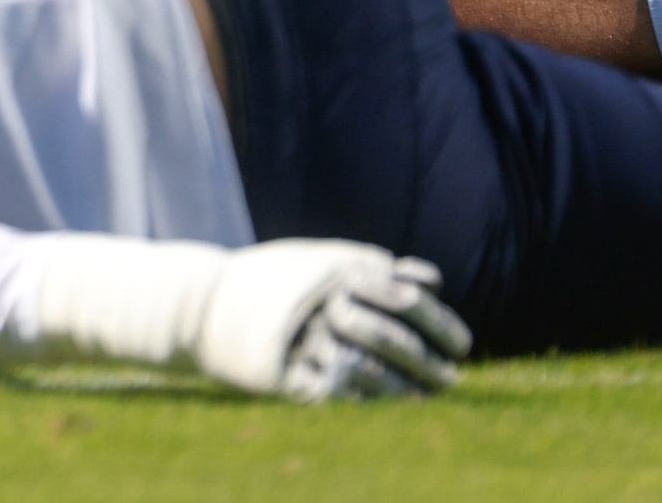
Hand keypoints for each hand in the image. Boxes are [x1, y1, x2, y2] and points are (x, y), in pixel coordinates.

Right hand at [196, 241, 469, 402]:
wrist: (198, 303)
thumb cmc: (267, 280)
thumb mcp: (318, 261)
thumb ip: (372, 266)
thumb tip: (431, 279)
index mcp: (336, 270)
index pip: (407, 301)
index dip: (441, 325)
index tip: (464, 345)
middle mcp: (322, 302)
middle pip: (394, 339)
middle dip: (430, 363)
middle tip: (452, 379)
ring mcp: (303, 339)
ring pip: (371, 370)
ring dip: (405, 387)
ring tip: (424, 396)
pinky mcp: (284, 372)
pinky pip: (337, 390)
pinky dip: (365, 396)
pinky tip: (383, 401)